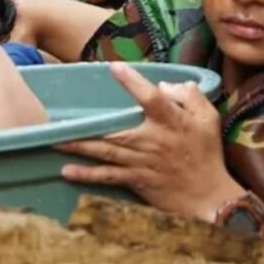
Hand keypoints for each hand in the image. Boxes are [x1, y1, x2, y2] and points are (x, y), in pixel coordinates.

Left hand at [59, 63, 241, 222]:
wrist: (210, 196)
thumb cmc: (207, 152)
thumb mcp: (208, 118)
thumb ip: (189, 96)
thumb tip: (165, 85)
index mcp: (171, 122)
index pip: (151, 98)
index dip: (133, 82)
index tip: (114, 67)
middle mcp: (152, 141)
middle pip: (115, 131)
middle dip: (87, 126)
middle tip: (59, 118)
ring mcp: (141, 162)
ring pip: (106, 153)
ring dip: (79, 147)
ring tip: (54, 141)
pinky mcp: (136, 180)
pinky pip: (108, 177)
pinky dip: (87, 175)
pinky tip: (67, 171)